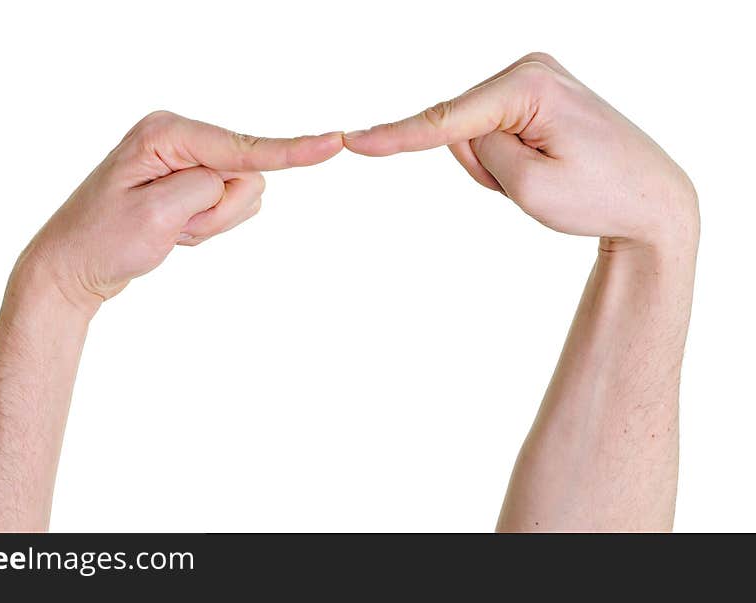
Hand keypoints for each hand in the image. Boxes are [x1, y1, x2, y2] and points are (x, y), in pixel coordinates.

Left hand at [17, 111, 342, 315]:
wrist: (71, 269)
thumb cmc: (101, 242)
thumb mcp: (156, 216)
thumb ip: (208, 188)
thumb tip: (236, 180)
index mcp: (166, 134)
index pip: (242, 147)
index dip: (290, 151)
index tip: (333, 143)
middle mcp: (177, 137)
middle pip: (245, 174)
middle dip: (219, 213)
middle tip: (177, 230)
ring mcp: (183, 159)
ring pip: (240, 193)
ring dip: (211, 222)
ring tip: (169, 231)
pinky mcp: (187, 181)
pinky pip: (227, 204)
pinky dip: (205, 226)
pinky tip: (172, 231)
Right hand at [343, 53, 698, 251]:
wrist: (652, 201)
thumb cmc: (600, 197)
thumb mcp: (529, 187)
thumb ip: (479, 152)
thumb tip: (465, 130)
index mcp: (530, 86)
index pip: (446, 118)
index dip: (397, 136)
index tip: (354, 142)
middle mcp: (532, 70)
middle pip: (459, 128)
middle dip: (483, 168)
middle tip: (530, 184)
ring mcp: (535, 79)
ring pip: (473, 134)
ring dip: (496, 167)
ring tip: (543, 175)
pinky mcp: (536, 96)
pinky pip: (492, 133)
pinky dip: (506, 160)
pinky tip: (544, 164)